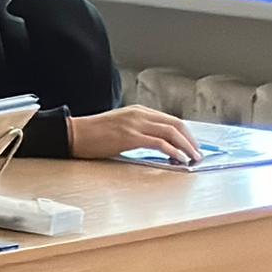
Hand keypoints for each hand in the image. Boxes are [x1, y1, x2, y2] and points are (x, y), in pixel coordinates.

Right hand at [70, 105, 195, 164]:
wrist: (73, 134)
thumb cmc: (93, 134)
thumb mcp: (120, 126)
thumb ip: (139, 130)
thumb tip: (158, 144)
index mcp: (138, 111)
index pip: (171, 120)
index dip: (186, 134)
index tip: (193, 146)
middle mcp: (139, 114)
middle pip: (176, 124)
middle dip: (192, 140)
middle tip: (198, 154)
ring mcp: (135, 124)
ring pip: (172, 132)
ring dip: (187, 147)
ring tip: (193, 159)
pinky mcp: (130, 137)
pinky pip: (160, 143)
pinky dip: (174, 152)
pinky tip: (179, 160)